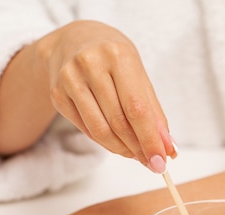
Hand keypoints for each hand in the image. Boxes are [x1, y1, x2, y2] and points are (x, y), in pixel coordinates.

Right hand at [39, 20, 176, 171]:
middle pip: (118, 122)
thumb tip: (167, 146)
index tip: (162, 159)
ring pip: (100, 130)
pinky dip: (105, 142)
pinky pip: (86, 129)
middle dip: (138, 148)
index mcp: (118, 56)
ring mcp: (70, 80)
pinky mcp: (57, 95)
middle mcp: (91, 65)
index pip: (136, 107)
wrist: (71, 40)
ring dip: (121, 149)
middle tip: (152, 163)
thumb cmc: (111, 58)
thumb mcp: (137, 74)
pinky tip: (116, 143)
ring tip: (135, 154)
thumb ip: (153, 110)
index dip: (150, 138)